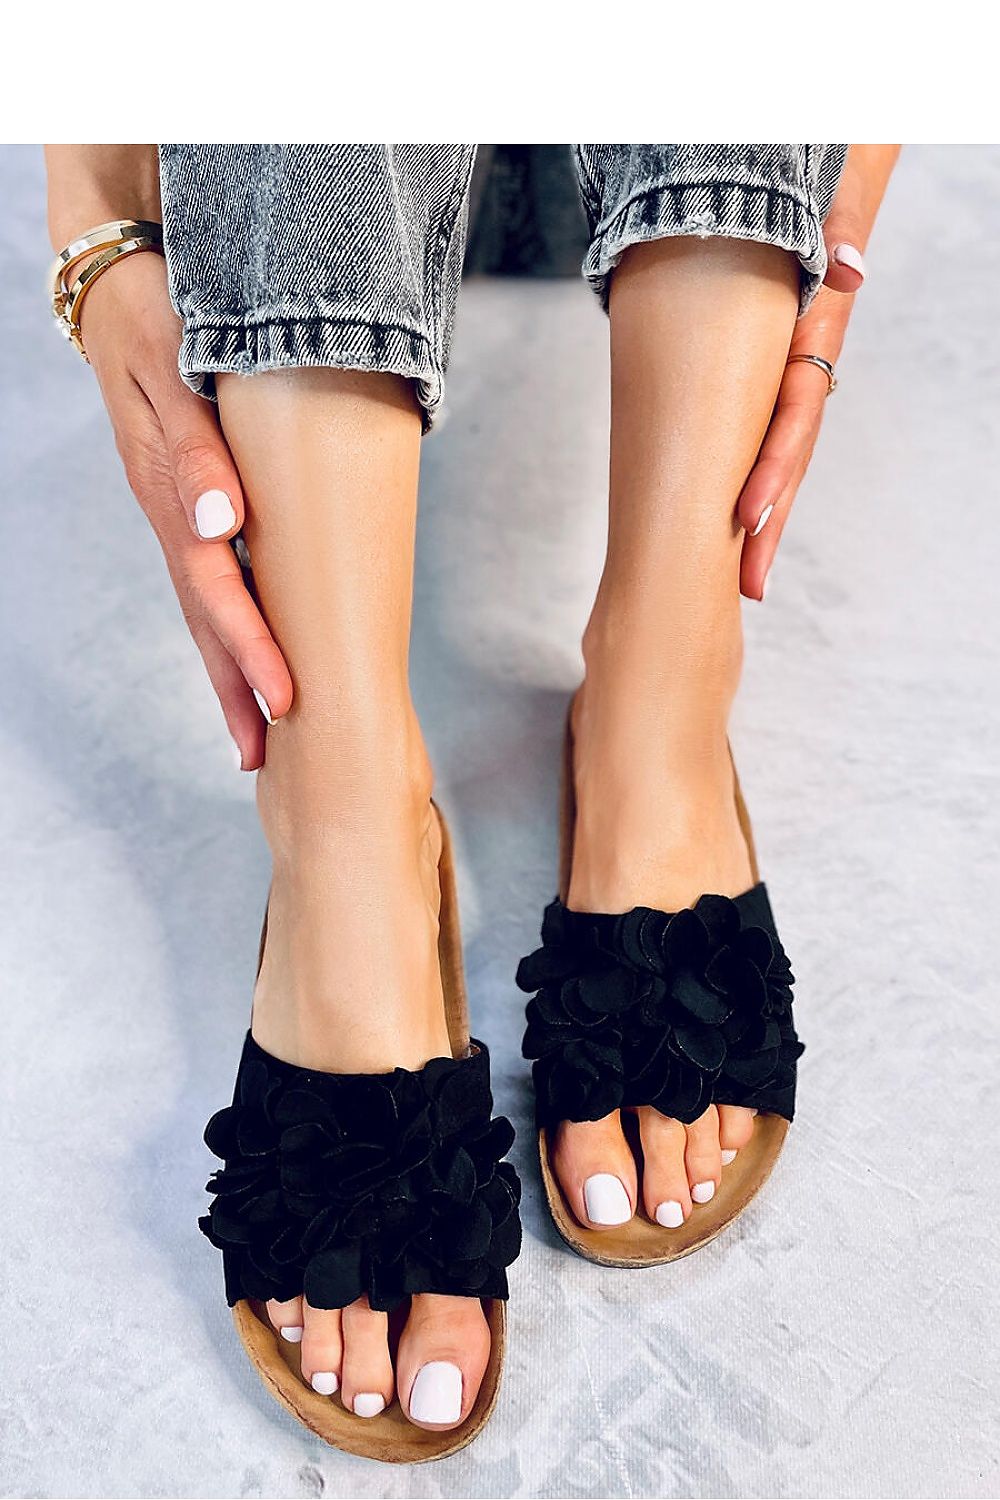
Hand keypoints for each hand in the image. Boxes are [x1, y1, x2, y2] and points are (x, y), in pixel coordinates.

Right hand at [76, 248, 292, 767]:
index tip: (286, 701)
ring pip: (202, 604)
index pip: (215, 587)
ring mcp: (175, 510)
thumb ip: (194, 446)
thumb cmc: (154, 316)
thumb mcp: (169, 365)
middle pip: (203, 616)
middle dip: (236, 686)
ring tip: (254, 733)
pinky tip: (245, 654)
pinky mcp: (184, 501)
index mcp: (170, 488)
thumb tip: (222, 526)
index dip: (251, 648)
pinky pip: (205, 576)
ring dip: (227, 669)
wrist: (120, 285)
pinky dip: (225, 625)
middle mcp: (171, 511)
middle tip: (264, 755)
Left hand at [737, 145, 899, 599]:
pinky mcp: (762, 367)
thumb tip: (849, 272)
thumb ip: (839, 231)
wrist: (803, 157)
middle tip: (746, 583)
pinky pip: (756, 428)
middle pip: (787, 453)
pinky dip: (745, 473)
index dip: (772, 465)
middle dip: (767, 519)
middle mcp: (802, 358)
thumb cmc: (813, 177)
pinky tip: (726, 520)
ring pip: (776, 451)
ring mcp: (784, 367)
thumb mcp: (828, 196)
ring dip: (759, 512)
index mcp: (814, 330)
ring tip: (739, 576)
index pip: (793, 411)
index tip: (747, 515)